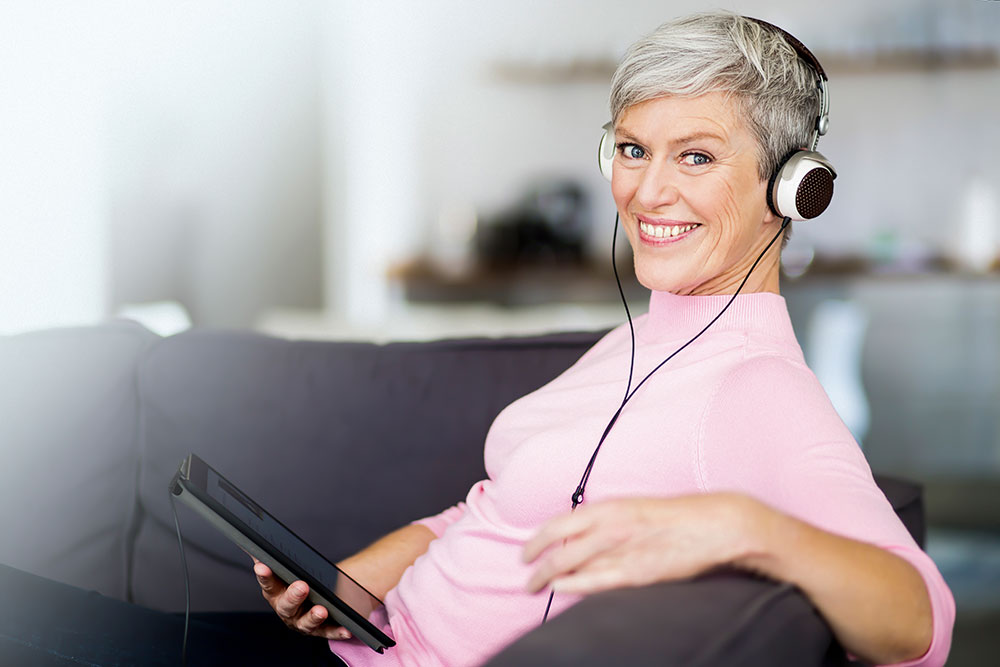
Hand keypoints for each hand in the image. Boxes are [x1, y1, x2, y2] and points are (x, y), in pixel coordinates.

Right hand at [252, 558, 352, 640]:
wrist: (315, 601)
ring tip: (322, 610)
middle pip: (286, 606)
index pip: (268, 583)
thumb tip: (256, 540)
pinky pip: (328, 631)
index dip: (264, 576)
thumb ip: (271, 557)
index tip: (262, 566)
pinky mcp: (320, 630)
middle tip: (302, 586)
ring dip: (313, 617)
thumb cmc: (296, 582)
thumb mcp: (285, 569)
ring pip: (305, 623)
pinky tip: (346, 629)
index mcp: (276, 593)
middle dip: (293, 596)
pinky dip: (337, 631)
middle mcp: (286, 611)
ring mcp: (302, 622)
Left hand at [523, 493, 758, 594]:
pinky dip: (573, 585)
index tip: (526, 551)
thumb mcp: (632, 508)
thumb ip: (605, 522)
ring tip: (534, 586)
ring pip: (572, 566)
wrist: (712, 524)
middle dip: (536, 565)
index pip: (558, 524)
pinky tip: (561, 589)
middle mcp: (609, 527)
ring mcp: (622, 551)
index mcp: (608, 507)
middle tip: (526, 575)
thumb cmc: (673, 516)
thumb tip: (578, 538)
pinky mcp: (637, 573)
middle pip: (559, 549)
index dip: (536, 540)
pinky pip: (596, 581)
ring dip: (548, 578)